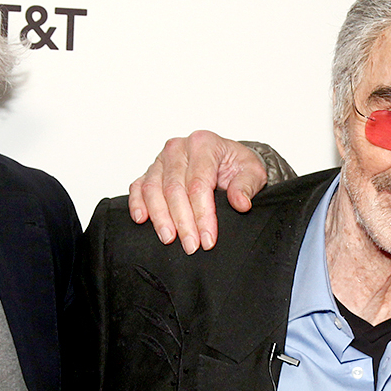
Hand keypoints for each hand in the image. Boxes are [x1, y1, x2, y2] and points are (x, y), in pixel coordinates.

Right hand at [126, 131, 265, 252]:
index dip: (202, 214)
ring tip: (169, 238)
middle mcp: (179, 148)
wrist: (227, 159)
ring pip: (153, 189)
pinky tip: (142, 219)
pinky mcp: (151, 170)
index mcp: (203, 144)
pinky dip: (137, 203)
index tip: (208, 239)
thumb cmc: (236, 165)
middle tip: (191, 246)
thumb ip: (246, 186)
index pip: (199, 184)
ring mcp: (161, 159)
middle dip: (182, 221)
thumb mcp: (252, 172)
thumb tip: (240, 203)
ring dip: (160, 217)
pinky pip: (138, 186)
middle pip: (174, 189)